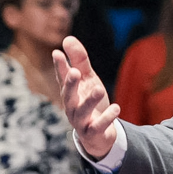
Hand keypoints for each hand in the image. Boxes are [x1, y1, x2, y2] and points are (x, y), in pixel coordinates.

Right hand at [53, 36, 119, 158]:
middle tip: (74, 72)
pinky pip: (99, 126)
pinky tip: (116, 107)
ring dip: (90, 100)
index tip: (56, 52)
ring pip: (82, 112)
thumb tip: (67, 38)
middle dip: (70, 84)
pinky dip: (106, 118)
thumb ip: (79, 61)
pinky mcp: (93, 132)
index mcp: (71, 92)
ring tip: (99, 88)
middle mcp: (72, 107)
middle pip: (68, 96)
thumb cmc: (90, 102)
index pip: (63, 78)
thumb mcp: (88, 79)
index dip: (60, 66)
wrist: (99, 134)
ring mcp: (81, 121)